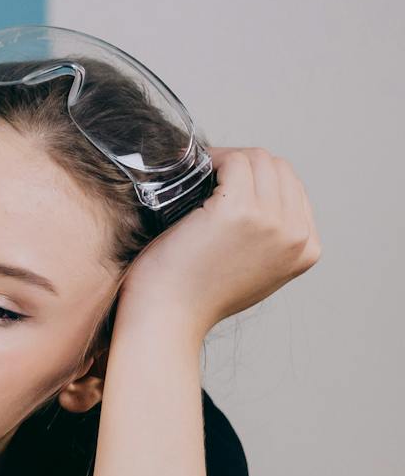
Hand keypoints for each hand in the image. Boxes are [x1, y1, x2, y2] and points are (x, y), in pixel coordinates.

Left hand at [119, 147, 318, 341]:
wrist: (168, 318)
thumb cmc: (195, 297)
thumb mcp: (253, 271)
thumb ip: (269, 242)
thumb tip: (261, 208)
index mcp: (306, 248)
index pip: (293, 189)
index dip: (259, 178)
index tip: (227, 181)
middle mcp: (296, 234)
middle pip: (279, 169)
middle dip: (245, 163)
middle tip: (211, 171)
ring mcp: (272, 221)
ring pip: (259, 160)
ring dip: (229, 158)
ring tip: (201, 171)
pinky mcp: (239, 211)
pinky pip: (234, 161)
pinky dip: (214, 158)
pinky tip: (196, 170)